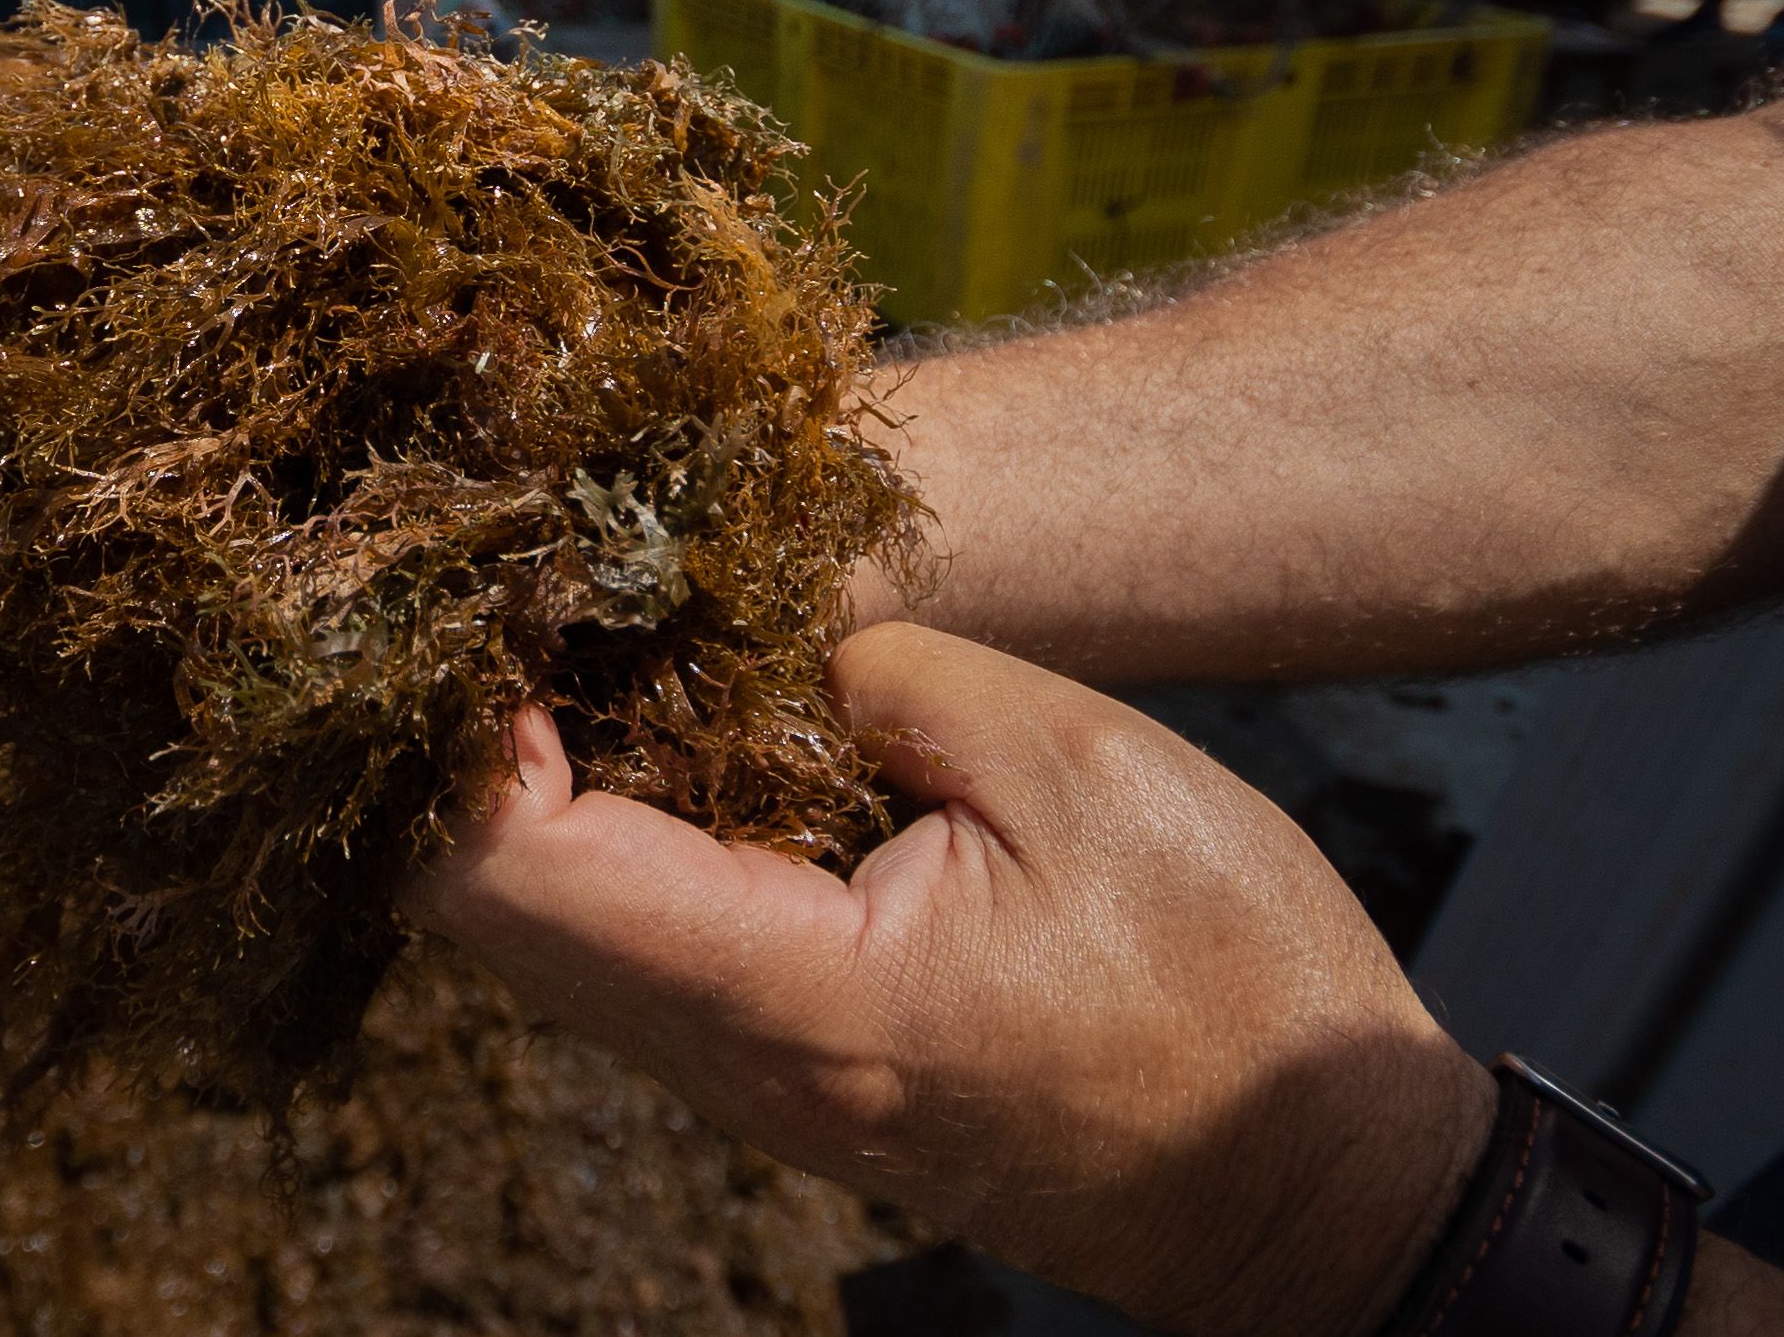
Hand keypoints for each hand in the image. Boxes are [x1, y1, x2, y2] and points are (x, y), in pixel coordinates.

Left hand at [405, 625, 1494, 1336]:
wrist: (1320, 1189)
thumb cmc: (1233, 985)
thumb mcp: (1075, 767)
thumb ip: (885, 678)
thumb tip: (745, 628)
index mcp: (798, 995)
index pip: (516, 875)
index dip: (463, 738)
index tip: (497, 604)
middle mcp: (740, 1064)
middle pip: (491, 914)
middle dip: (475, 751)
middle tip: (534, 594)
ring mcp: (756, 1084)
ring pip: (552, 938)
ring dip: (545, 794)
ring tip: (605, 638)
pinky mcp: (791, 1071)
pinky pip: (640, 951)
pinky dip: (620, 839)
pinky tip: (684, 731)